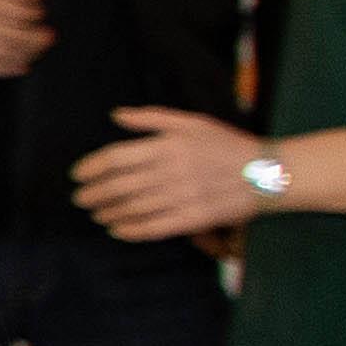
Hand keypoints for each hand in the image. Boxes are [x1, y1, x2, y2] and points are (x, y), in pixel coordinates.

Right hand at [0, 0, 54, 75]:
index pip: (16, 12)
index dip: (33, 14)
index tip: (39, 13)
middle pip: (13, 35)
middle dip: (36, 38)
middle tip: (47, 35)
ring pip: (2, 52)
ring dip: (26, 54)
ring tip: (37, 49)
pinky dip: (5, 68)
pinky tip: (19, 66)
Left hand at [75, 108, 277, 246]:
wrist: (268, 173)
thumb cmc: (227, 144)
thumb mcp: (192, 122)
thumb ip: (151, 118)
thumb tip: (116, 115)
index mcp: (169, 145)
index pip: (116, 158)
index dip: (91, 167)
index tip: (78, 174)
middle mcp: (172, 172)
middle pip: (119, 186)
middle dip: (93, 194)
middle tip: (79, 199)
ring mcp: (182, 197)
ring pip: (133, 208)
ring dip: (108, 212)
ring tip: (95, 214)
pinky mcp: (194, 219)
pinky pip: (154, 228)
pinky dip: (131, 231)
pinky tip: (117, 230)